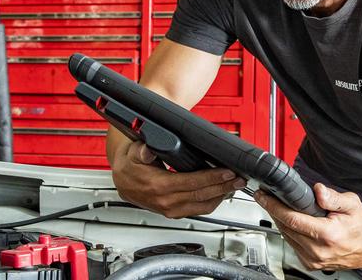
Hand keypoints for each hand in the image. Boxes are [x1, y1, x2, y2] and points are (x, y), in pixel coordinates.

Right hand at [111, 140, 245, 218]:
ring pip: (203, 206)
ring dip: (221, 196)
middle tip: (239, 179)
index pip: (192, 183)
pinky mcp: (174, 212)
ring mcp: (170, 209)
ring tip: (234, 185)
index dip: (212, 177)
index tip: (227, 171)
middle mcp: (166, 201)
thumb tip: (147, 150)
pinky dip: (212, 202)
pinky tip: (220, 193)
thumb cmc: (131, 164)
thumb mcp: (134, 152)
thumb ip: (142, 151)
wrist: (123, 179)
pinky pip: (198, 210)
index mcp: (158, 186)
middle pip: (202, 196)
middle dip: (224, 187)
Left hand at [254, 183, 361, 270]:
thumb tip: (318, 190)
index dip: (274, 205)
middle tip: (267, 196)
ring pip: (286, 237)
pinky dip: (288, 232)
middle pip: (285, 228)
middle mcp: (318, 251)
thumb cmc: (361, 227)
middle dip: (273, 210)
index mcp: (327, 234)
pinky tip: (290, 221)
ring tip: (277, 205)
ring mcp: (314, 260)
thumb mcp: (352, 204)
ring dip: (279, 221)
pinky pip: (292, 245)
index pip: (292, 219)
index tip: (264, 196)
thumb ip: (333, 197)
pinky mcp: (311, 264)